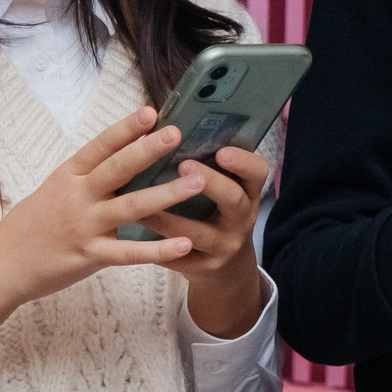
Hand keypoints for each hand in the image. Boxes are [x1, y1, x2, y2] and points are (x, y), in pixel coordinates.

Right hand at [0, 107, 198, 375]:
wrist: (1, 265)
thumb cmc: (33, 224)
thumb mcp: (56, 189)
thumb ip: (89, 174)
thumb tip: (126, 150)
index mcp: (69, 176)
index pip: (100, 146)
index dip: (126, 128)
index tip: (151, 110)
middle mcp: (77, 197)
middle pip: (117, 169)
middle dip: (148, 150)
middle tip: (177, 134)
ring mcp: (84, 226)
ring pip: (131, 207)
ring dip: (167, 194)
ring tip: (198, 182)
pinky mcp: (90, 256)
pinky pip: (129, 253)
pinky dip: (158, 249)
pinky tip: (184, 244)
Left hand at [134, 143, 272, 341]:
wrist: (223, 268)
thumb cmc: (214, 212)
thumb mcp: (224, 189)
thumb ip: (208, 164)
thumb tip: (172, 123)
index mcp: (248, 192)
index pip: (258, 172)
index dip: (243, 161)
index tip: (222, 150)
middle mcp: (241, 219)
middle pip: (233, 201)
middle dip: (211, 183)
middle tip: (184, 166)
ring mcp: (223, 246)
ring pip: (199, 234)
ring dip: (169, 219)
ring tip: (141, 205)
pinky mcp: (202, 268)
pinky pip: (178, 259)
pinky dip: (155, 247)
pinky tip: (133, 235)